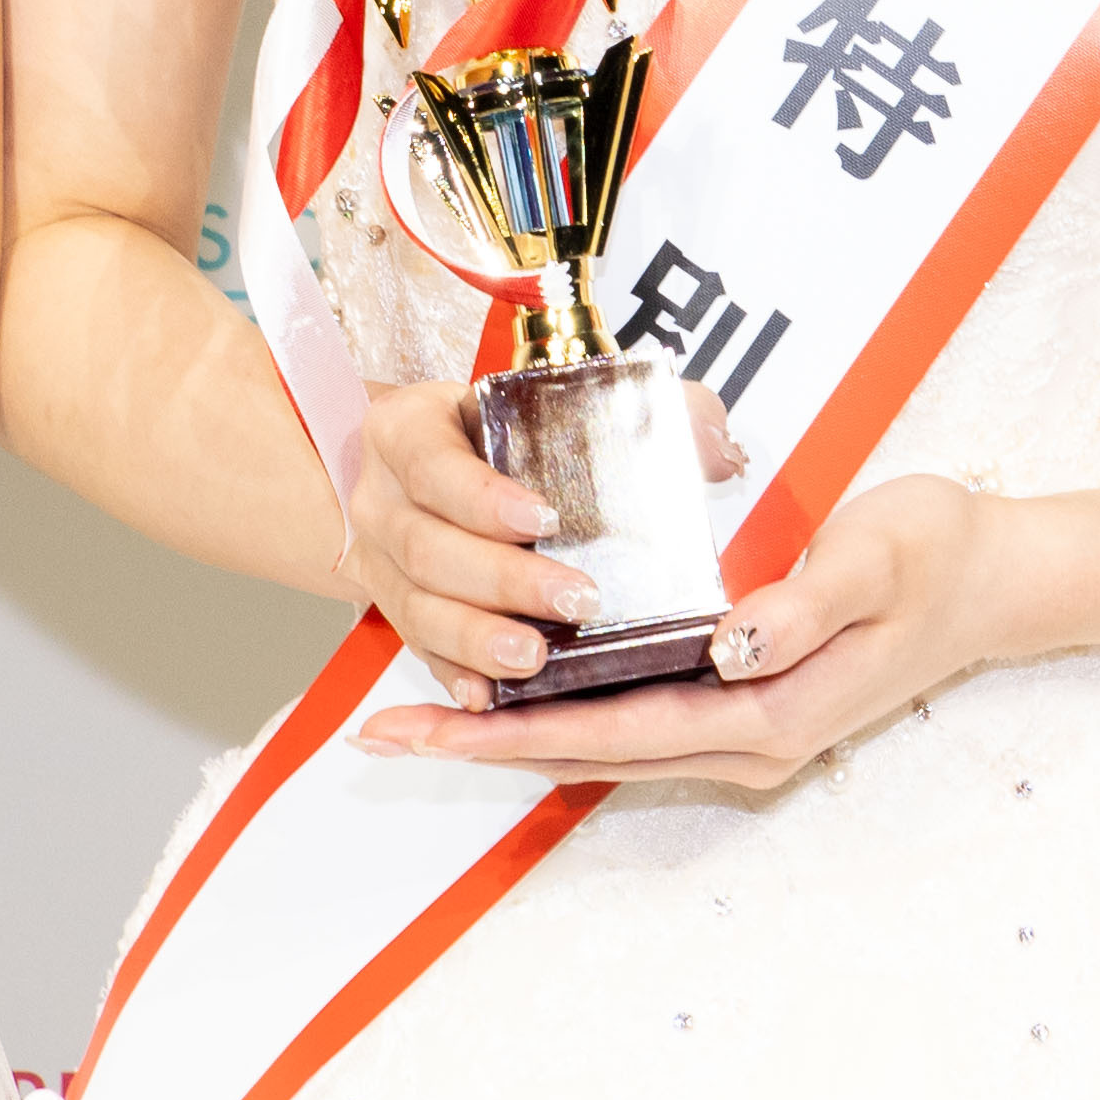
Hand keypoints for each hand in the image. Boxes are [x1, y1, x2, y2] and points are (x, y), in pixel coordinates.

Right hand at [335, 372, 743, 698]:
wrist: (419, 464)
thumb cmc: (500, 432)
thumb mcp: (553, 402)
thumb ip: (640, 410)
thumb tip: (720, 451)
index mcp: (408, 431)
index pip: (434, 464)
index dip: (482, 497)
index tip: (544, 518)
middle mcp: (381, 498)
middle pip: (426, 547)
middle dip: (501, 580)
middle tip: (575, 600)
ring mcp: (378, 561)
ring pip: (415, 607)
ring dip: (476, 638)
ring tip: (534, 658)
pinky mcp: (393, 610)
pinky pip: (416, 648)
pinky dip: (452, 674)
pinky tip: (488, 698)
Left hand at [356, 466, 1013, 794]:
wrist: (998, 579)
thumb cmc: (935, 556)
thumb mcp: (877, 558)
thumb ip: (804, 603)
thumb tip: (728, 645)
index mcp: (768, 712)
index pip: (612, 731)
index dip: (512, 730)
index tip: (428, 725)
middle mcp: (747, 739)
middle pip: (587, 750)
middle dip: (482, 741)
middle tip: (381, 734)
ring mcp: (746, 729)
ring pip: (603, 740)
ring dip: (512, 730)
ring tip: (421, 718)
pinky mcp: (745, 703)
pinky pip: (632, 717)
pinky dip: (563, 709)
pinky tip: (515, 686)